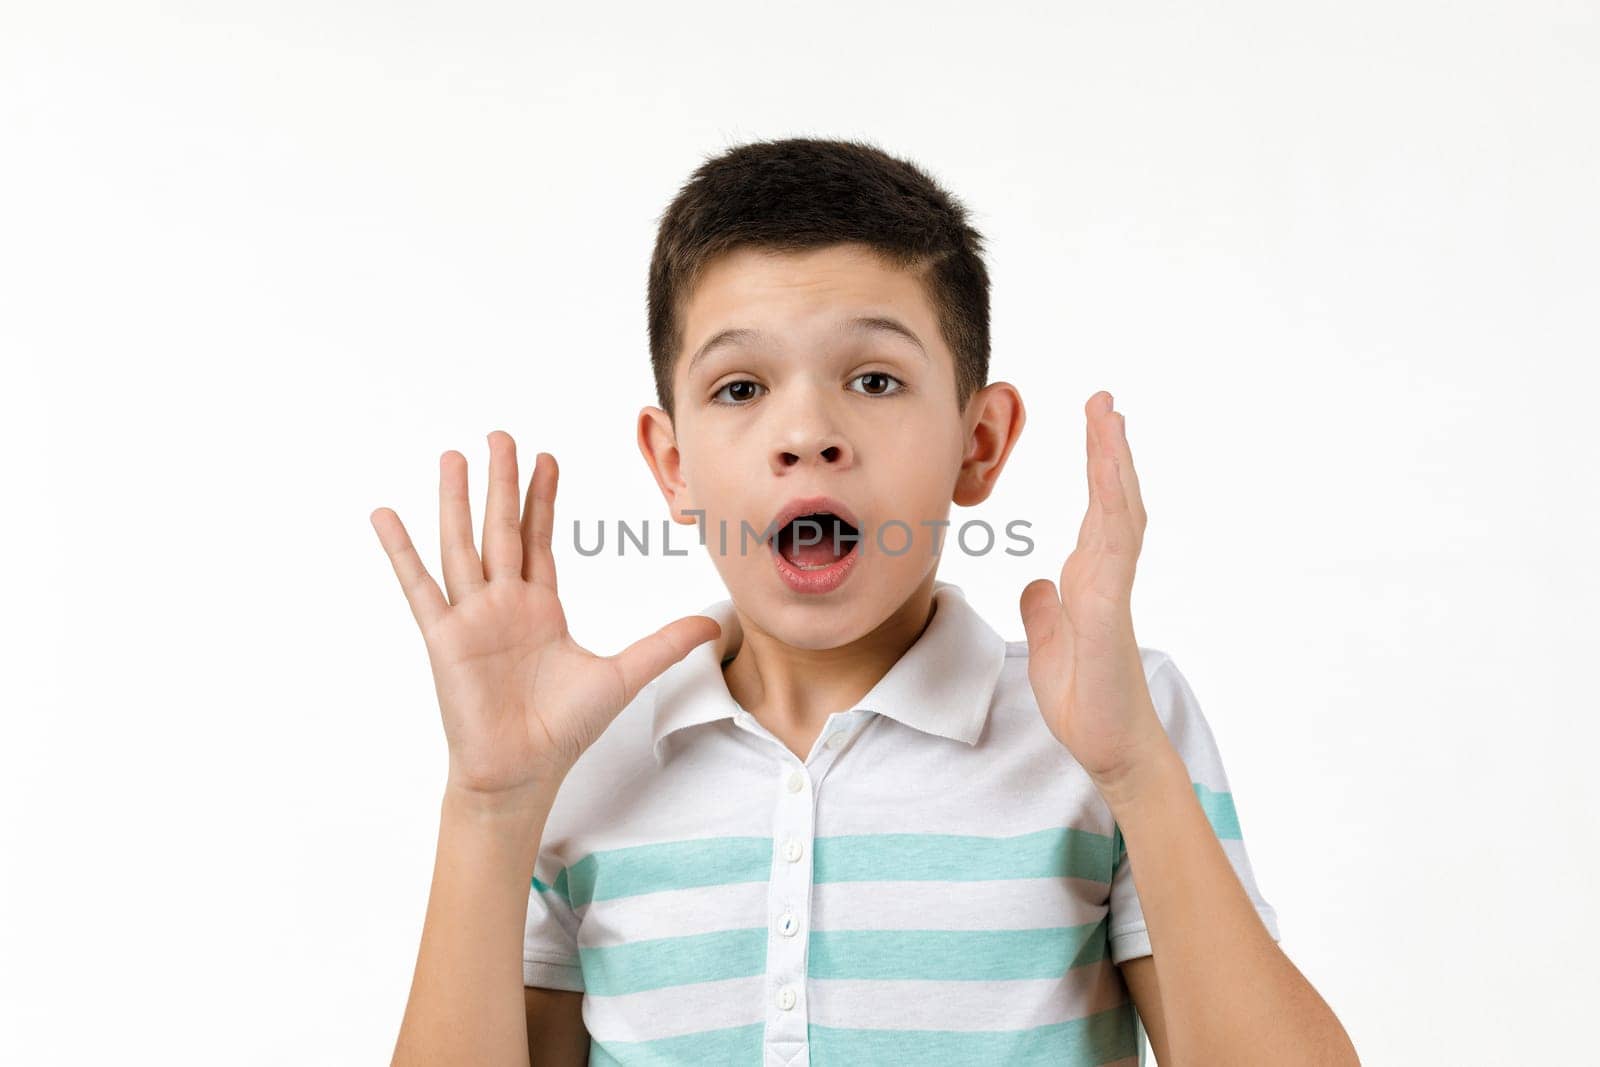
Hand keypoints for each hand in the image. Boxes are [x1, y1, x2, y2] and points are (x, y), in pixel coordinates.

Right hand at [370, 432, 720, 798]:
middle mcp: (503, 604)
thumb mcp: (623, 676)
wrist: (522, 772)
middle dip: (502, 482)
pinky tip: (385, 515)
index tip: (545, 458)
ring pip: (462, 544)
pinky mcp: (444, 637)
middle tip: (500, 436)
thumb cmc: (564, 730)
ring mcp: (471, 617)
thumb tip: (712, 624)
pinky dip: (401, 550)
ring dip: (457, 501)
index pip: (538, 539)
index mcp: (540, 607)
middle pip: (501, 529)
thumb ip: (664, 645)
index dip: (541, 498)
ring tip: (452, 457)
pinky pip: (419, 586)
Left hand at [1019, 392, 1170, 789]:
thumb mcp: (1049, 645)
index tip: (1094, 422)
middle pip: (1113, 497)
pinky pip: (1111, 552)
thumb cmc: (1086, 702)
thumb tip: (1039, 583)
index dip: (1097, 465)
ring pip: (1117, 513)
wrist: (1109, 748)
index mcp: (1090, 579)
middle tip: (1104, 400)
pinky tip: (1108, 480)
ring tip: (1109, 419)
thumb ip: (1045, 611)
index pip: (1096, 509)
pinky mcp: (1108, 613)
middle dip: (1108, 448)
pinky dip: (1110, 511)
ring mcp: (1111, 591)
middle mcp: (1106, 576)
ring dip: (1113, 465)